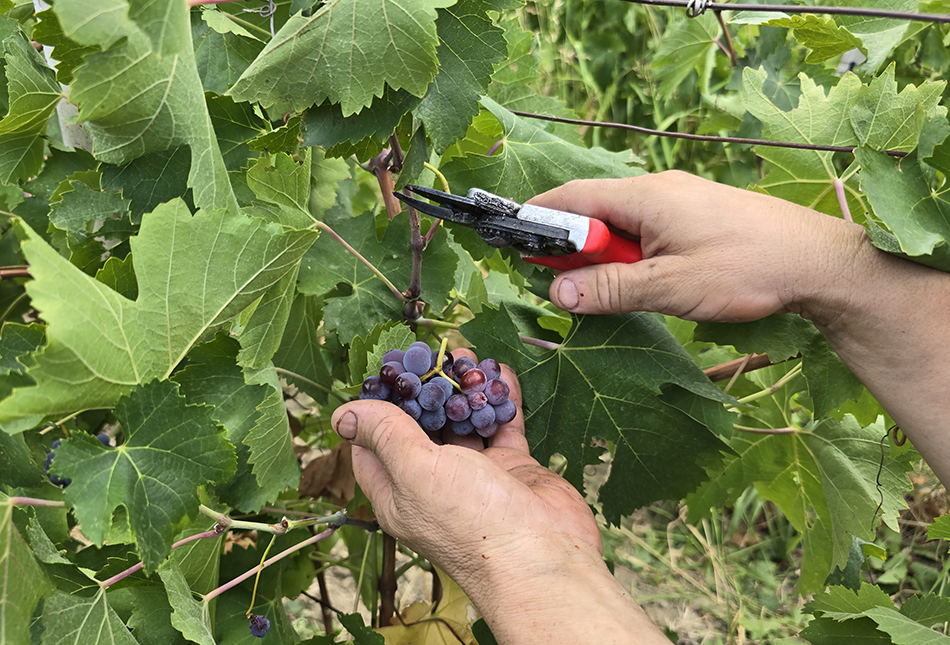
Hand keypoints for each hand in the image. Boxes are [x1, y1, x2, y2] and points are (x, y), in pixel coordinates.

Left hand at [331, 349, 599, 598]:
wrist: (544, 556)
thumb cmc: (472, 519)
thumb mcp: (415, 469)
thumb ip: (384, 435)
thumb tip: (341, 414)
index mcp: (398, 492)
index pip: (372, 444)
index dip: (374, 407)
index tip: (385, 370)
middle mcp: (432, 484)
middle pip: (419, 427)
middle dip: (424, 389)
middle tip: (430, 352)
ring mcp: (474, 475)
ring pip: (461, 421)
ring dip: (462, 388)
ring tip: (466, 353)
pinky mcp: (511, 468)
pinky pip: (501, 424)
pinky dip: (499, 398)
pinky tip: (500, 372)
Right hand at [532, 171, 865, 323]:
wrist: (820, 263)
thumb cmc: (749, 268)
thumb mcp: (670, 287)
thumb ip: (609, 289)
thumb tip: (557, 292)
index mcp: (645, 195)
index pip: (571, 199)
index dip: (537, 221)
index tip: (513, 246)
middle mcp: (658, 190)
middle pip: (593, 213)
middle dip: (573, 249)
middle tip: (566, 288)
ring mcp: (678, 202)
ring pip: (620, 227)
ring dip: (606, 258)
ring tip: (612, 293)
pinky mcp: (695, 217)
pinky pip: (646, 232)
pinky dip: (632, 257)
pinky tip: (644, 284)